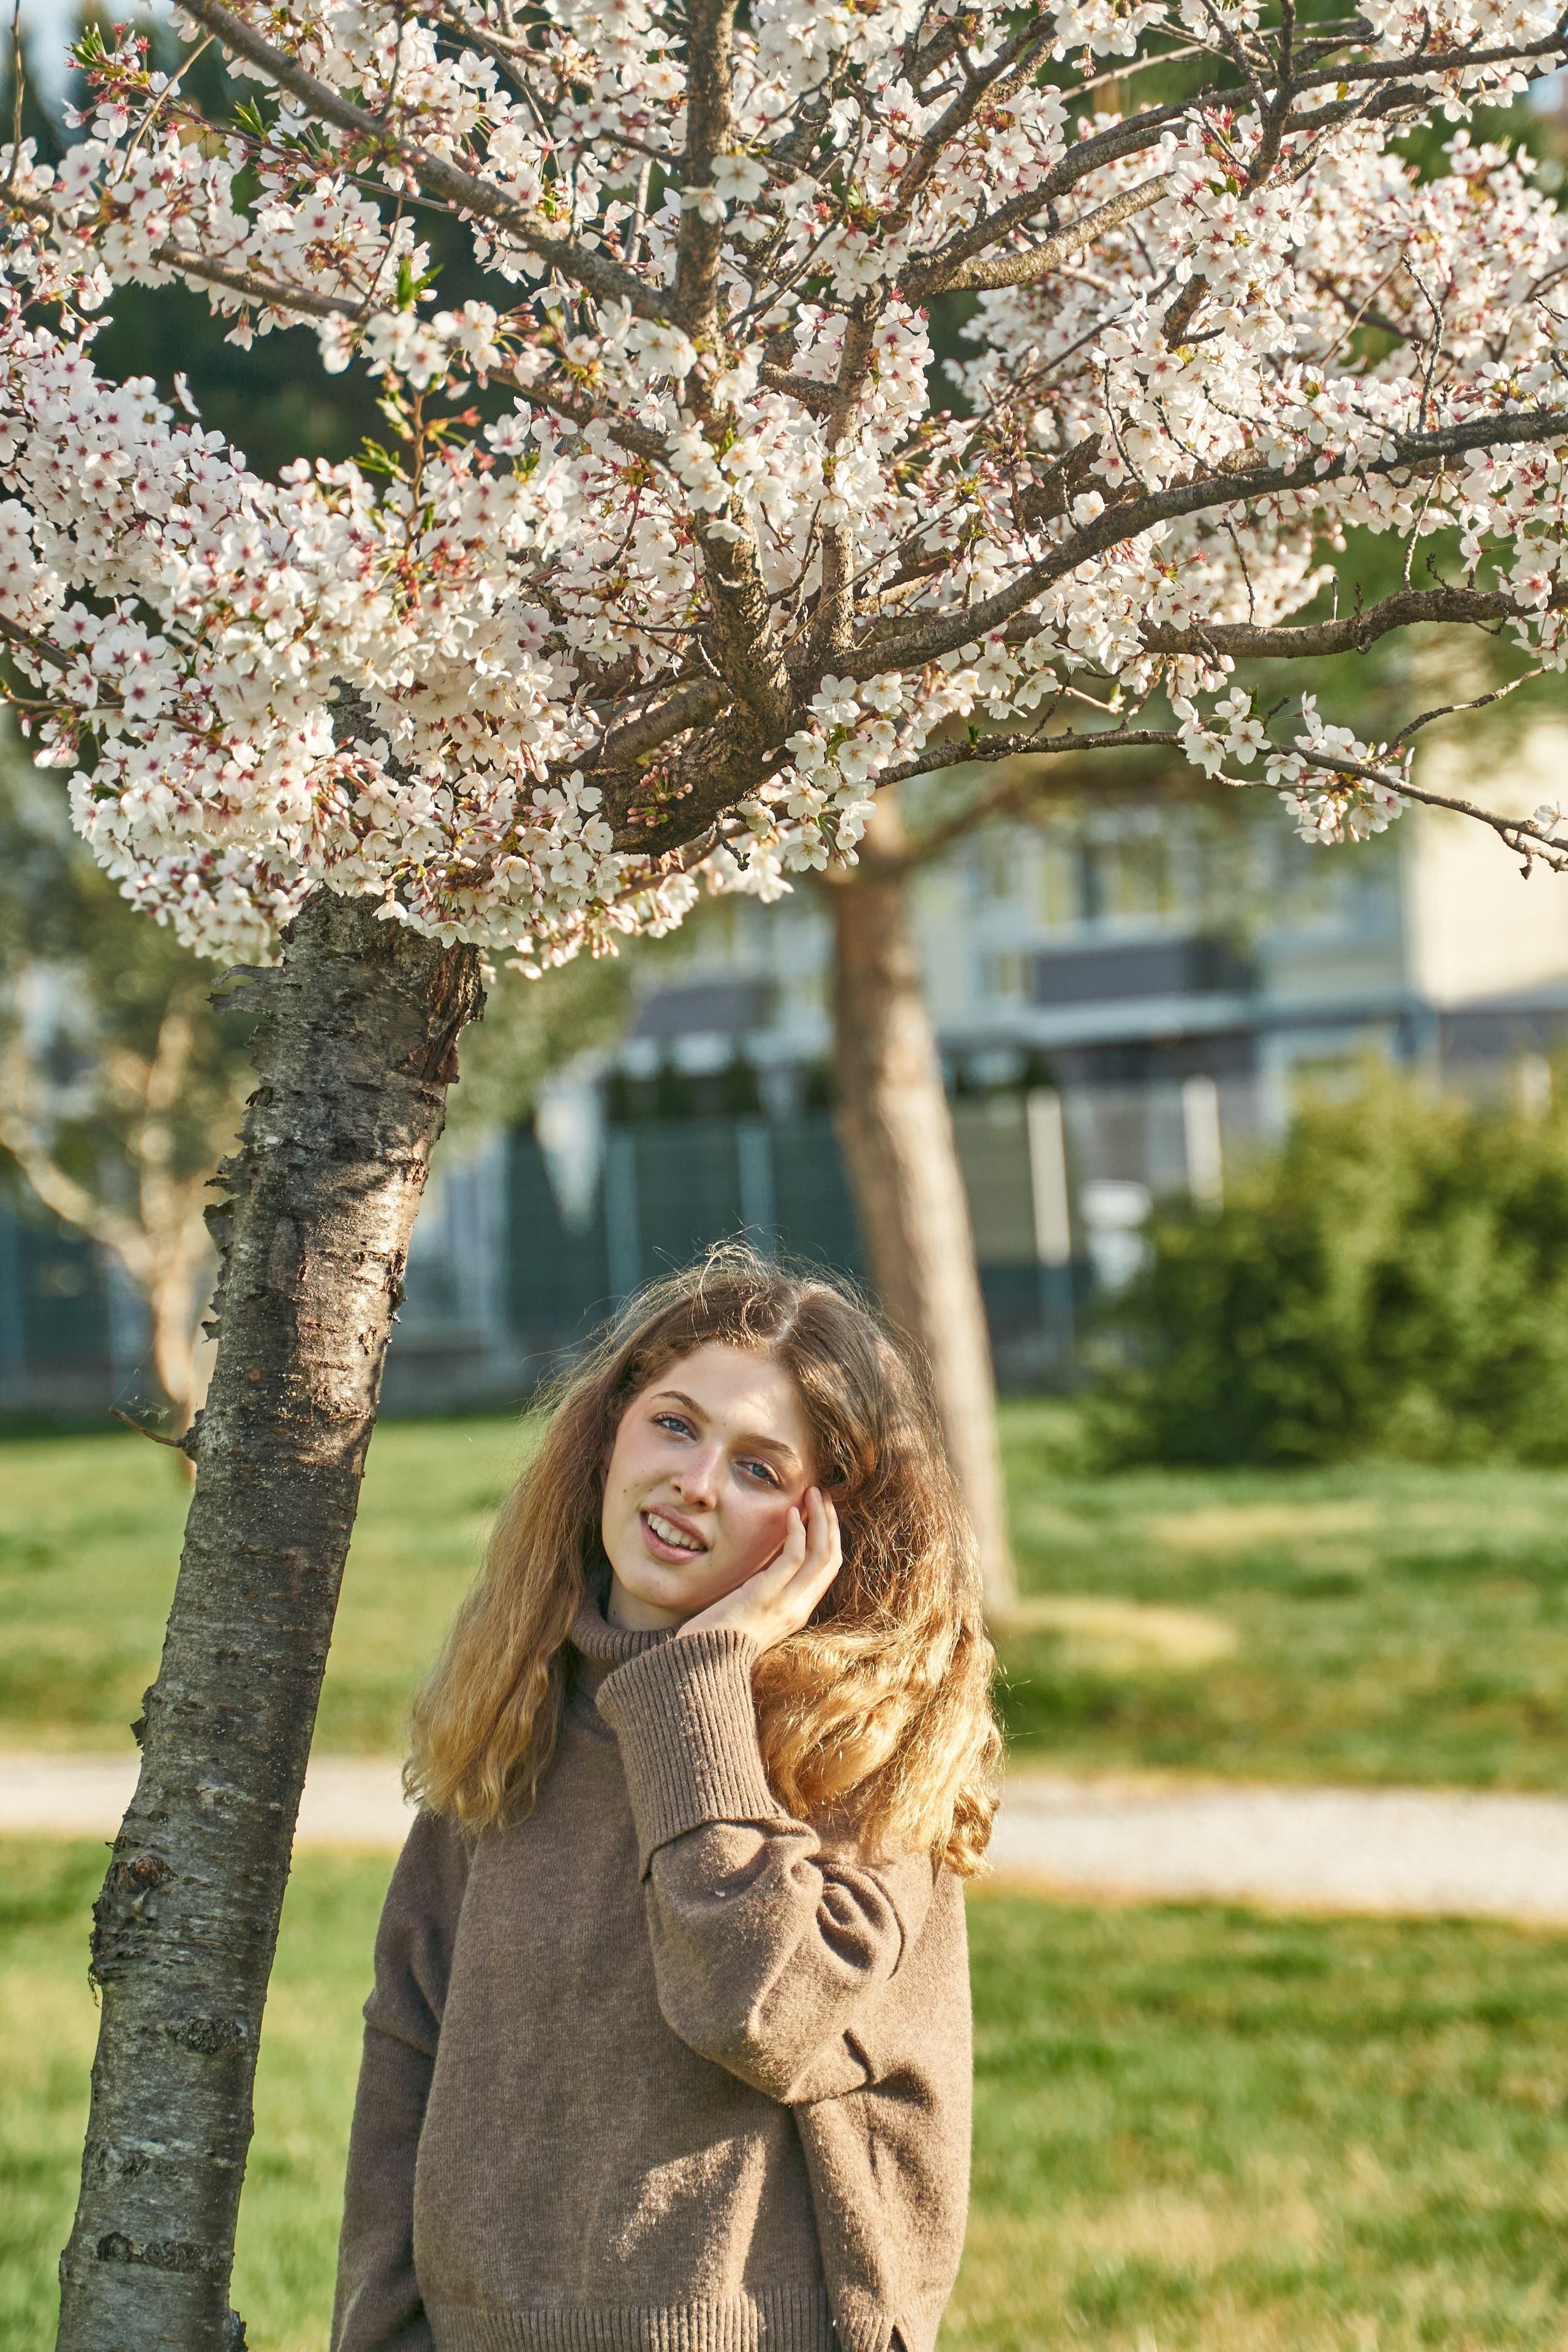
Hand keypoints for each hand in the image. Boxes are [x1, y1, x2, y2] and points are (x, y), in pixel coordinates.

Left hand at [675, 1486, 840, 1651]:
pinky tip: (791, 1512)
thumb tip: (767, 1561)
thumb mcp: (750, 1609)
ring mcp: (787, 1603)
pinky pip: (795, 1556)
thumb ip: (765, 1588)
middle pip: (831, 1559)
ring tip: (813, 1495)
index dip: (830, 1538)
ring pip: (821, 1554)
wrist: (702, 1663)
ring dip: (820, 1520)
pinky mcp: (768, 1595)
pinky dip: (798, 1531)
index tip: (822, 1513)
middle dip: (830, 1524)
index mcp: (796, 1611)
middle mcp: (799, 1607)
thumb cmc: (717, 1638)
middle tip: (822, 1496)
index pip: (827, 1570)